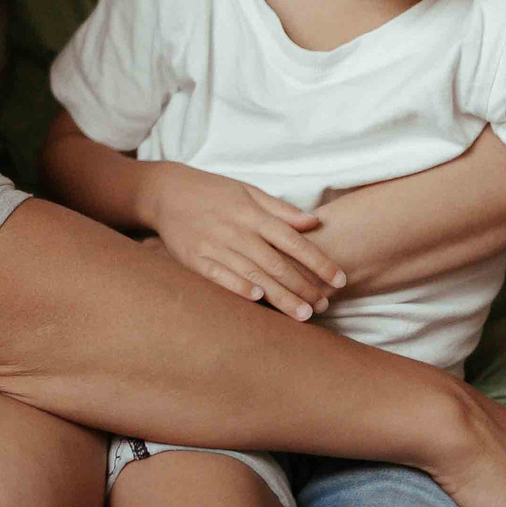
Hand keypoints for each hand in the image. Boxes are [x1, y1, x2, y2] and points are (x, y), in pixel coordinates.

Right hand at [144, 163, 345, 320]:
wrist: (166, 191)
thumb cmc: (213, 192)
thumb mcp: (248, 192)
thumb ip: (281, 209)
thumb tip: (314, 223)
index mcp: (253, 214)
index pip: (293, 241)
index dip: (319, 261)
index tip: (339, 279)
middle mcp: (236, 230)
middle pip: (276, 263)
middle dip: (303, 286)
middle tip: (324, 305)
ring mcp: (214, 245)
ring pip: (253, 274)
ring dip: (280, 296)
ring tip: (302, 314)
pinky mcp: (194, 258)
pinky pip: (219, 277)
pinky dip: (237, 288)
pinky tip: (257, 300)